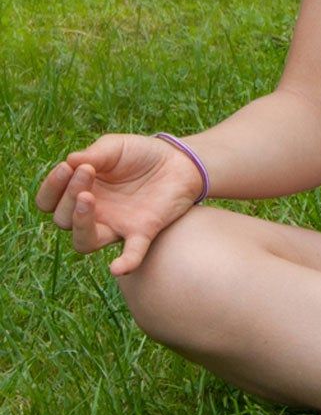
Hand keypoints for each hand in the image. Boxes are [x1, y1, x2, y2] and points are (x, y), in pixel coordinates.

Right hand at [35, 133, 205, 275]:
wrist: (179, 160)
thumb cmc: (140, 154)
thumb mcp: (115, 147)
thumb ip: (94, 154)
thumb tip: (69, 162)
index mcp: (81, 190)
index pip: (49, 201)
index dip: (51, 188)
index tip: (66, 167)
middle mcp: (93, 213)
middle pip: (62, 219)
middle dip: (69, 194)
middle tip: (87, 171)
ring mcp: (115, 225)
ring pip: (84, 242)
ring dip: (80, 224)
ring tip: (87, 198)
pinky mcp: (142, 232)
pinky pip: (131, 254)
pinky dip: (126, 263)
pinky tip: (117, 268)